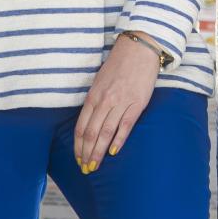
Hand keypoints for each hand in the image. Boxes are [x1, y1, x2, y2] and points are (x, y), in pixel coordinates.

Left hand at [74, 35, 160, 172]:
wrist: (139, 49)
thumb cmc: (118, 65)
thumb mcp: (100, 82)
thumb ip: (95, 102)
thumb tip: (90, 122)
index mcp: (93, 96)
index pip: (81, 127)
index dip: (78, 146)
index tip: (78, 159)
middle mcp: (104, 101)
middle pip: (91, 134)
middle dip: (87, 154)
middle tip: (85, 169)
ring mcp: (121, 102)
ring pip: (106, 133)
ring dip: (99, 152)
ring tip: (95, 166)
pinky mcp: (137, 103)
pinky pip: (125, 126)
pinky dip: (118, 140)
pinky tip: (114, 152)